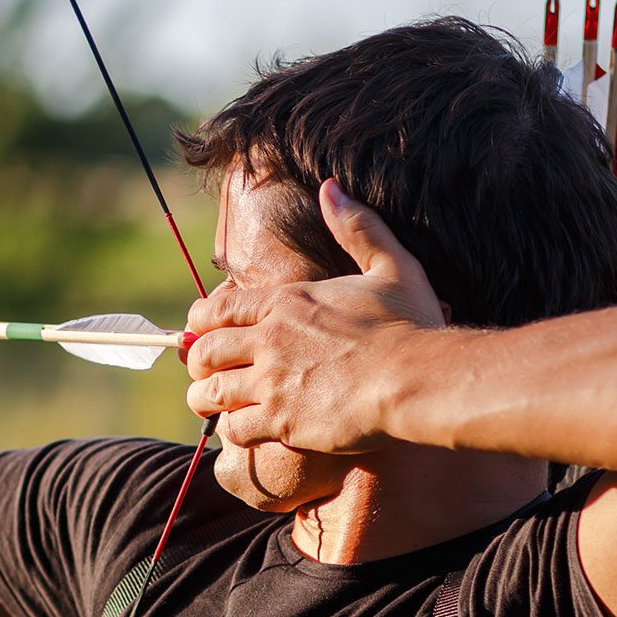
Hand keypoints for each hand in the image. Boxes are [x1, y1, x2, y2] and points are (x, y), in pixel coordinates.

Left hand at [184, 179, 444, 452]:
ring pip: (210, 392)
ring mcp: (272, 381)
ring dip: (204, 399)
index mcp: (287, 302)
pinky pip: (235, 427)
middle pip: (205, 351)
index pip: (219, 309)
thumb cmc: (410, 325)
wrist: (419, 380)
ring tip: (207, 404)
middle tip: (201, 372)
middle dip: (197, 362)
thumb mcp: (391, 265)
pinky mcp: (281, 420)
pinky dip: (232, 429)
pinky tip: (243, 429)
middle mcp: (270, 339)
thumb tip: (330, 187)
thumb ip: (358, 227)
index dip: (200, 322)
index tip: (197, 332)